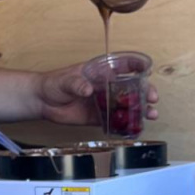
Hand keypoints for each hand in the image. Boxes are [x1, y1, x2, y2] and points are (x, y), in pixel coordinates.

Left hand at [37, 63, 159, 125]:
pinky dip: (126, 126)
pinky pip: (115, 122)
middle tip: (152, 98)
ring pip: (127, 105)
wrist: (41, 101)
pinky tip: (135, 130)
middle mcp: (106, 86)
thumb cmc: (53, 84)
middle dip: (146, 91)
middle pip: (132, 87)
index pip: (123, 65)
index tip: (148, 70)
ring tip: (151, 115)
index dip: (138, 66)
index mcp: (100, 72)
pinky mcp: (99, 117)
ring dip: (141, 110)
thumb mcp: (64, 81)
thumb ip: (76, 84)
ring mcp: (104, 102)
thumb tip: (87, 89)